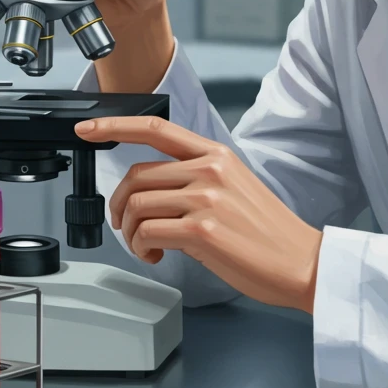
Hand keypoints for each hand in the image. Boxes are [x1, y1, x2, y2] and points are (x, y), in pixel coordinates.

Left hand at [75, 116, 324, 313]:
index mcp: (216, 155)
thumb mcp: (235, 186)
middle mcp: (209, 170)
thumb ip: (197, 177)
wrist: (301, 261)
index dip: (114, 125)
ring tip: (146, 247)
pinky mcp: (202, 231)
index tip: (87, 128)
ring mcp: (206, 199)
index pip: (155, 128)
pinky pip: (147, 233)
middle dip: (120, 205)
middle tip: (126, 226)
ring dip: (130, 232)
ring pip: (137, 205)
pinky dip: (142, 249)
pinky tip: (157, 257)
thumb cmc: (268, 232)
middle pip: (136, 175)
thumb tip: (155, 190)